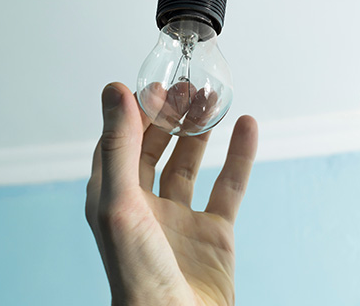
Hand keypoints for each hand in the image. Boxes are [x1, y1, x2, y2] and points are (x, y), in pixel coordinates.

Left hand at [86, 83, 257, 305]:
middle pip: (156, 149)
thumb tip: (114, 92)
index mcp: (113, 199)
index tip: (155, 84)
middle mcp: (145, 206)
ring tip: (213, 100)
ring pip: (191, 163)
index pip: (120, 143)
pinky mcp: (214, 232)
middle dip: (171, 117)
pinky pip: (228, 186)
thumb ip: (118, 145)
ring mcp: (181, 218)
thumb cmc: (138, 274)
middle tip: (189, 87)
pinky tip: (246, 129)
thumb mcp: (120, 201)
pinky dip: (239, 156)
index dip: (136, 113)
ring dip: (202, 131)